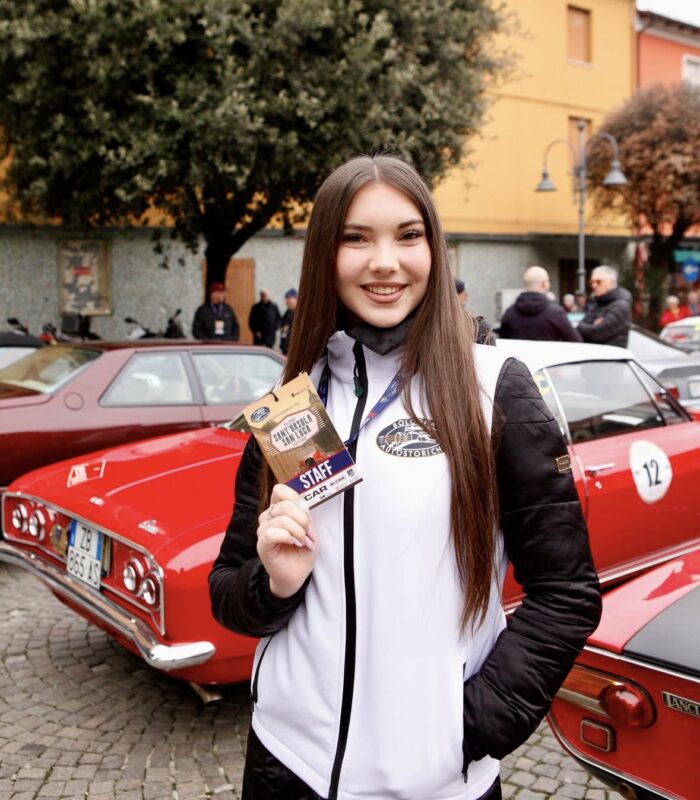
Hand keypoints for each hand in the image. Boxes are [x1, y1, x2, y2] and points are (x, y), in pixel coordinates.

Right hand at [257, 483, 316, 598]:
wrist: (297, 574)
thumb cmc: (302, 551)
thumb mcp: (310, 530)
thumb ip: (306, 516)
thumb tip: (305, 509)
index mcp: (279, 509)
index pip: (280, 490)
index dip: (295, 498)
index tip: (307, 513)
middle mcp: (268, 517)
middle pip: (284, 504)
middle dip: (302, 518)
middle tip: (309, 533)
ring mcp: (263, 530)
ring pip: (281, 519)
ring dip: (298, 531)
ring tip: (303, 541)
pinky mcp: (262, 544)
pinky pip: (271, 533)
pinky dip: (287, 537)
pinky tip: (293, 543)